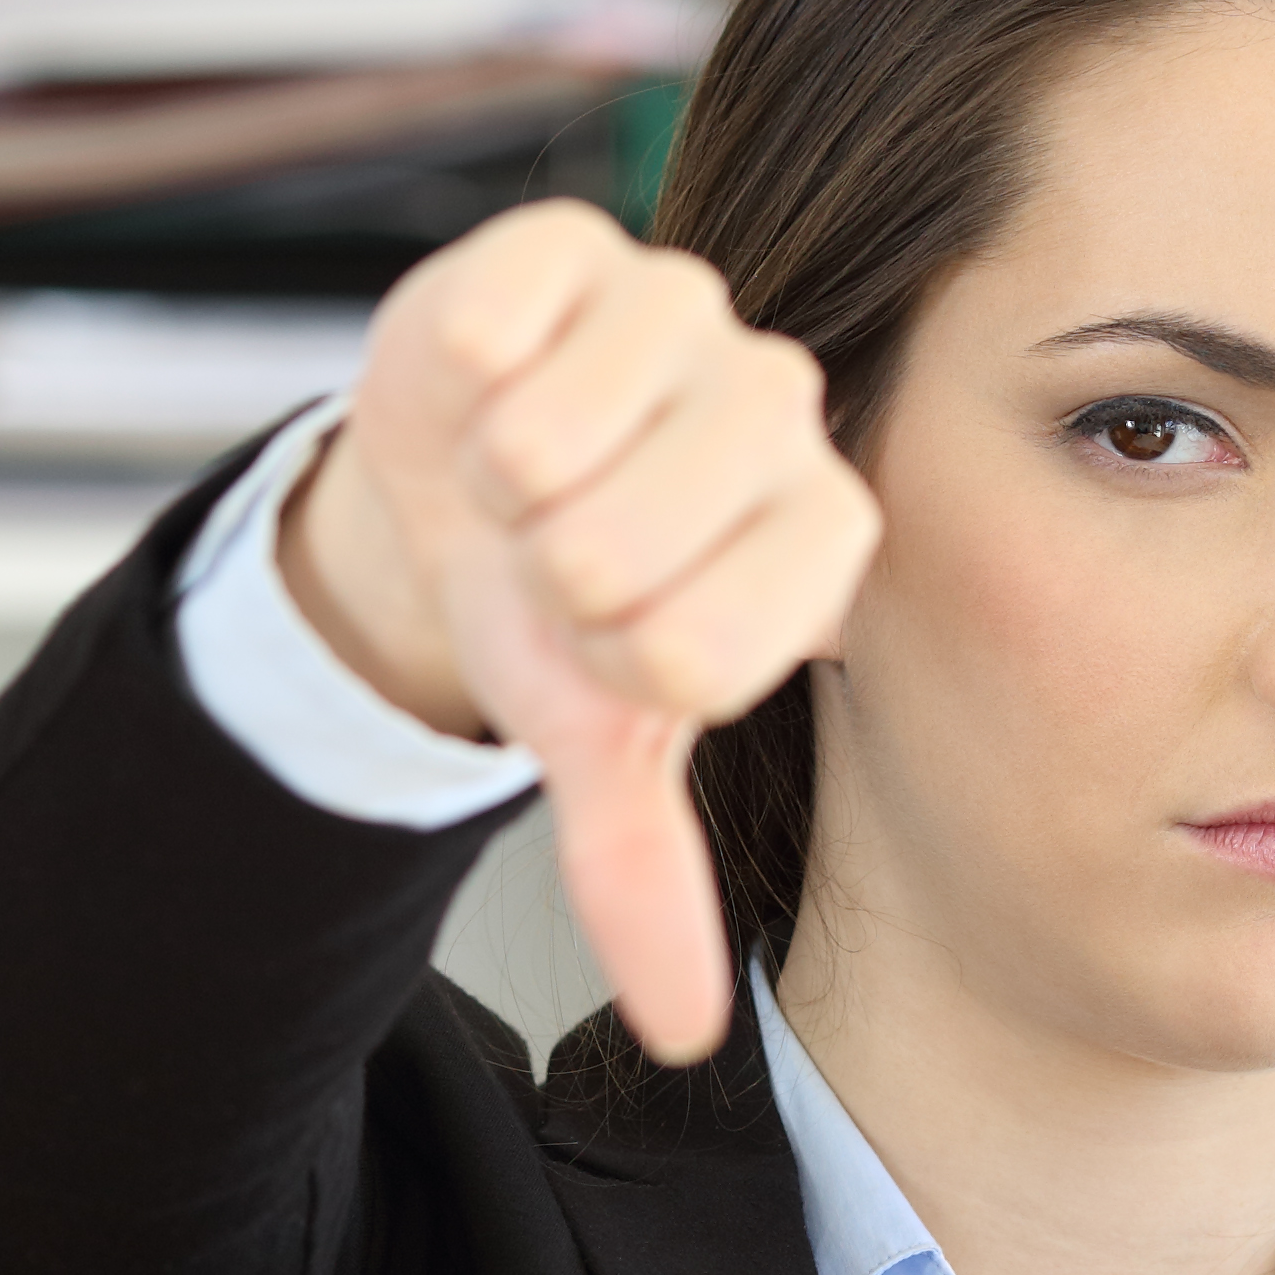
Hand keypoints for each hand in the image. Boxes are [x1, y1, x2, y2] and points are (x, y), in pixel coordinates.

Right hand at [285, 200, 876, 1063]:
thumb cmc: (560, 618)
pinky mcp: (578, 242)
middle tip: (555, 556)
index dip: (610, 664)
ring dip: (491, 488)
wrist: (456, 490)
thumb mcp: (600, 746)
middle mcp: (781, 410)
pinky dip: (454, 384)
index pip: (699, 654)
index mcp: (820, 538)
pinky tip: (488, 388)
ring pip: (545, 446)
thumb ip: (643, 880)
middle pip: (614, 555)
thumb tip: (681, 1032)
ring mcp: (684, 309)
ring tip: (519, 480)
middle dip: (540, 581)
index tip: (610, 644)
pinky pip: (492, 331)